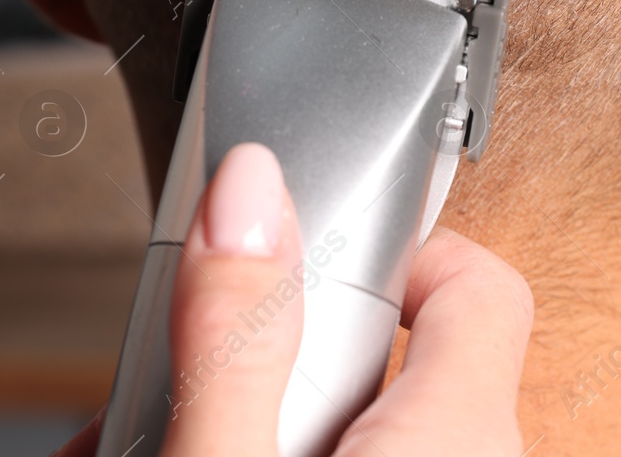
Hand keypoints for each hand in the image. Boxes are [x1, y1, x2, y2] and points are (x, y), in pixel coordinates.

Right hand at [54, 143, 534, 456]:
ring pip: (343, 426)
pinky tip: (158, 455)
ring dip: (236, 410)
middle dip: (267, 348)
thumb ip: (239, 331)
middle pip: (389, 351)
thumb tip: (248, 189)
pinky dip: (253, 448)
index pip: (478, 279)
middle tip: (183, 372)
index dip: (394, 242)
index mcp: (458, 436)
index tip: (304, 242)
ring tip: (142, 436)